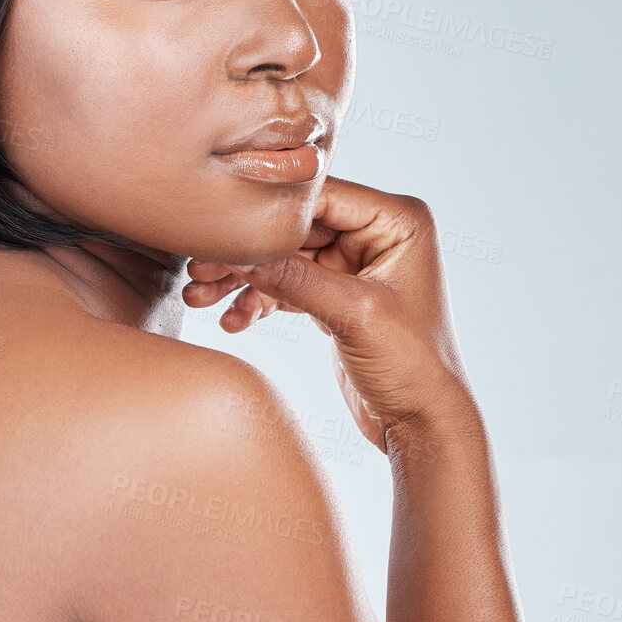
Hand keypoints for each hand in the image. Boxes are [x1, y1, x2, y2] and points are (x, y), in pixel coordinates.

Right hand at [182, 177, 475, 451]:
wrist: (423, 423)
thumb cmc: (412, 365)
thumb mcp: (352, 314)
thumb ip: (294, 278)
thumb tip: (236, 252)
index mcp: (397, 220)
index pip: (320, 198)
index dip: (268, 213)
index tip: (220, 227)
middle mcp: (377, 233)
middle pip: (295, 227)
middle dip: (246, 252)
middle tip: (198, 268)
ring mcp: (355, 263)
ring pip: (284, 257)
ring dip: (243, 278)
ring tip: (199, 297)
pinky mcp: (336, 293)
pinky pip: (287, 285)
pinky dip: (258, 301)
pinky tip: (232, 321)